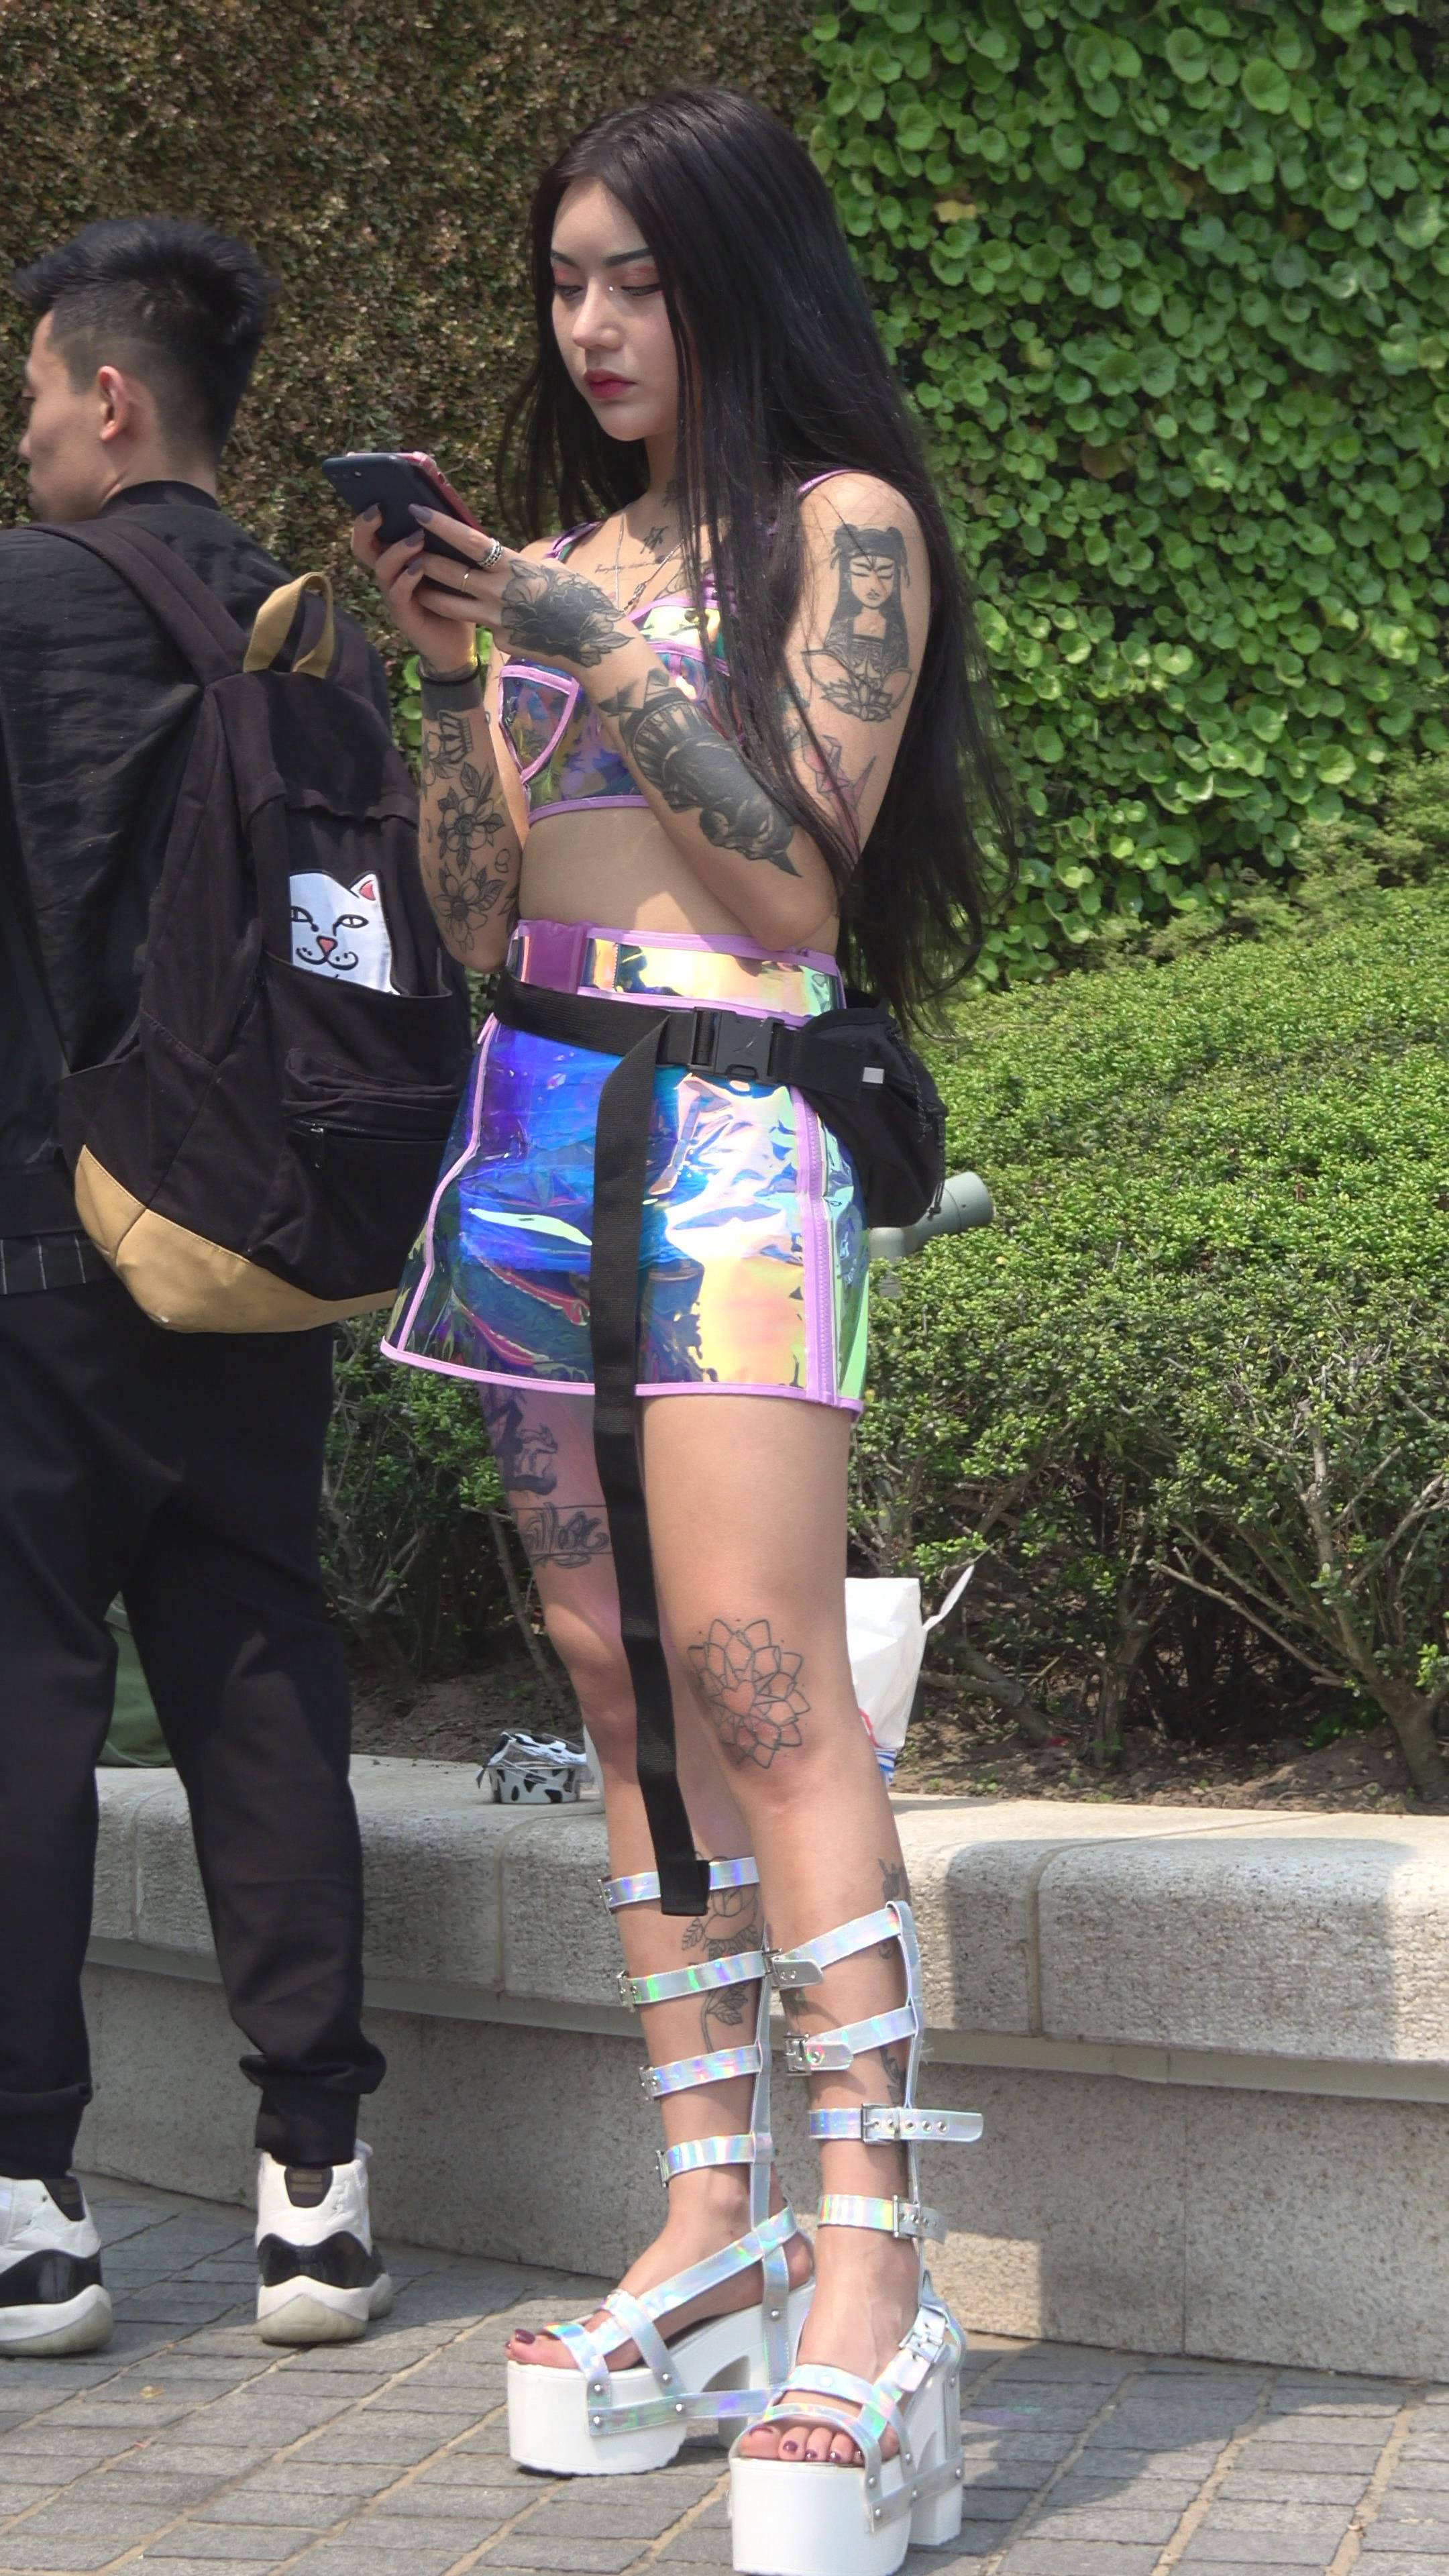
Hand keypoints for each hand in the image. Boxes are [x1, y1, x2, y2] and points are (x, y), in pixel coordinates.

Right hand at [349, 506, 480, 671]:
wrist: (457, 646)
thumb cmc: (453, 600)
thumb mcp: (449, 565)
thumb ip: (441, 543)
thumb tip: (446, 509)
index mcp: (397, 561)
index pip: (372, 536)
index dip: (368, 519)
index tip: (377, 499)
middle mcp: (389, 576)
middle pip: (364, 549)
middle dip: (366, 529)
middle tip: (378, 511)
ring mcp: (394, 596)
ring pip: (382, 569)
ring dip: (397, 551)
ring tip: (416, 539)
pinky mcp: (403, 614)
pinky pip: (398, 593)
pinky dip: (407, 578)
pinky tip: (419, 567)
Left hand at [409, 507, 638, 674]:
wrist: (594, 643)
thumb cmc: (581, 599)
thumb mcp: (553, 570)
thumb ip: (524, 564)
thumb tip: (509, 559)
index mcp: (514, 567)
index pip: (470, 542)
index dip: (441, 526)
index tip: (418, 512)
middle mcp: (500, 593)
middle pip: (450, 574)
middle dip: (425, 561)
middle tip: (406, 551)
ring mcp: (497, 620)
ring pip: (451, 606)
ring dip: (431, 595)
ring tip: (418, 588)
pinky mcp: (501, 641)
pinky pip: (486, 627)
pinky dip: (486, 621)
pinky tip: (497, 621)